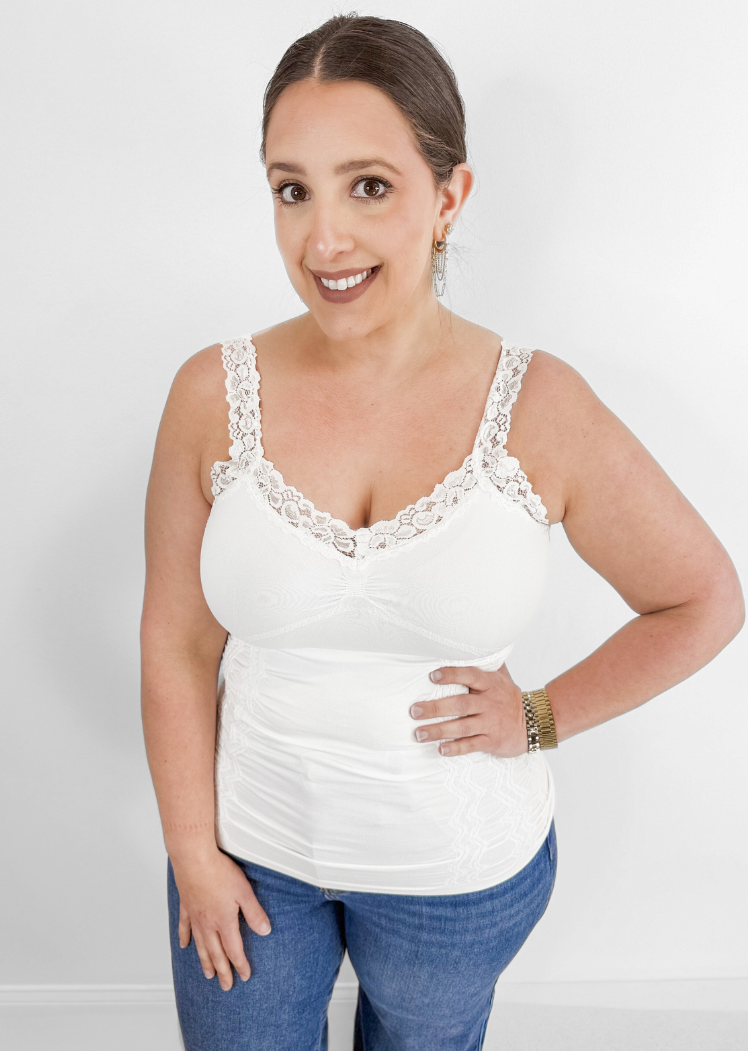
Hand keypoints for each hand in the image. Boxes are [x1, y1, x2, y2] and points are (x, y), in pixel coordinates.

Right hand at [170, 847, 271, 990]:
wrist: (193, 858)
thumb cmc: (219, 872)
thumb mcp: (244, 892)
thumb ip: (254, 913)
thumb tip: (265, 931)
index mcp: (224, 922)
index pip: (234, 950)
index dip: (240, 964)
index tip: (245, 976)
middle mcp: (208, 924)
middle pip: (216, 953)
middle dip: (223, 971)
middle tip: (226, 986)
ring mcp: (195, 916)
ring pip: (200, 945)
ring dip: (205, 961)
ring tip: (208, 975)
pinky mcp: (186, 905)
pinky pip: (184, 927)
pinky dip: (185, 938)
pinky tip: (184, 946)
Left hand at [410, 664, 527, 757]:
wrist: (535, 722)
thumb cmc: (509, 696)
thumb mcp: (501, 676)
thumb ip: (485, 662)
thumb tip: (467, 642)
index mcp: (489, 684)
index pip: (470, 676)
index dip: (452, 675)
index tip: (433, 675)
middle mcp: (489, 703)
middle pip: (460, 704)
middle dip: (435, 708)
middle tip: (414, 710)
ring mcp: (490, 723)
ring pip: (462, 727)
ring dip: (439, 731)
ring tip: (419, 733)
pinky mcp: (492, 741)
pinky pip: (472, 745)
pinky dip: (456, 748)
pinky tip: (441, 749)